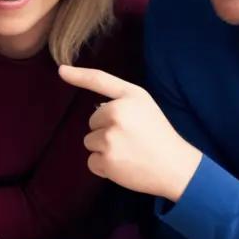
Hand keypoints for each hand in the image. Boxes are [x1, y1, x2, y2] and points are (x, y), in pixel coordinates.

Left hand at [59, 65, 201, 202]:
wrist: (176, 167)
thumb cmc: (158, 134)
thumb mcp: (144, 106)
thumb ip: (120, 101)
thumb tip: (95, 107)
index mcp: (129, 96)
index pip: (99, 79)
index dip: (78, 75)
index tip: (62, 71)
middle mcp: (117, 113)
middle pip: (92, 121)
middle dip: (105, 130)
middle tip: (131, 138)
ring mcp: (110, 138)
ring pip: (90, 141)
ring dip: (104, 149)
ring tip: (128, 152)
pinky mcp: (107, 161)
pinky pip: (92, 161)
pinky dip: (104, 166)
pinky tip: (123, 165)